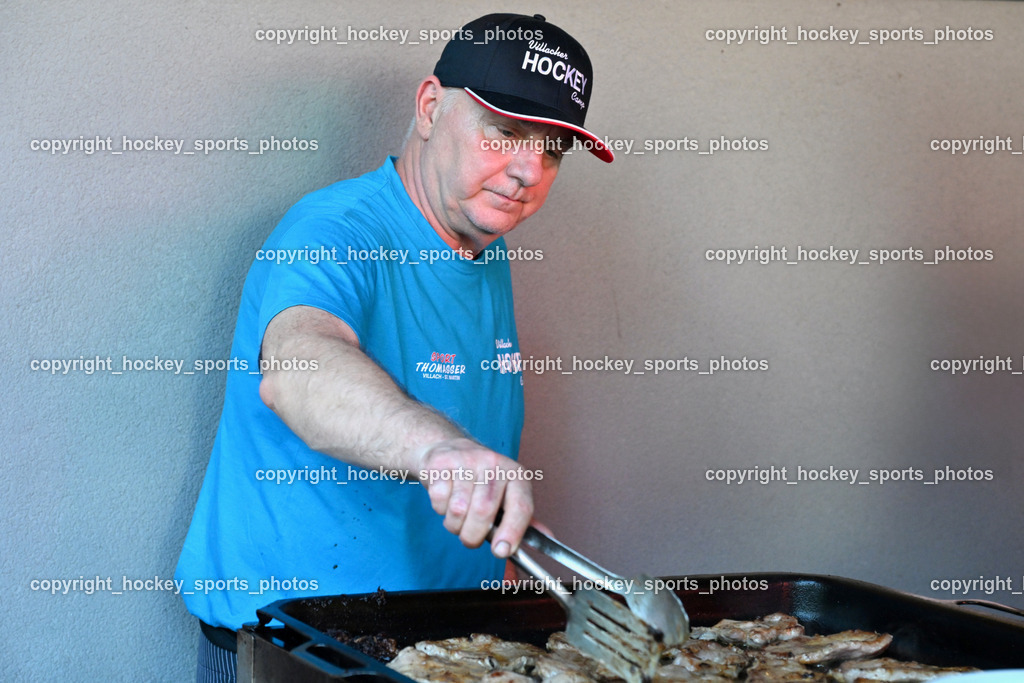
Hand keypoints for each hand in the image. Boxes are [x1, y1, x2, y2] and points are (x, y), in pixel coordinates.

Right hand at [415, 438, 533, 557]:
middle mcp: (494, 464)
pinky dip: (440, 510)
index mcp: (516, 475)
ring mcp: (467, 461)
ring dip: (455, 524)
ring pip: (459, 509)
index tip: (502, 551)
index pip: (521, 507)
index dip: (513, 533)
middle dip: (473, 535)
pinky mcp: (442, 463)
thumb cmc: (481, 480)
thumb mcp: (507, 494)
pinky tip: (446, 500)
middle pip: (484, 511)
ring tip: (457, 518)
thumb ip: (524, 518)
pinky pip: (439, 500)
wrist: (450, 449)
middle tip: (470, 538)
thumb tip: (548, 538)